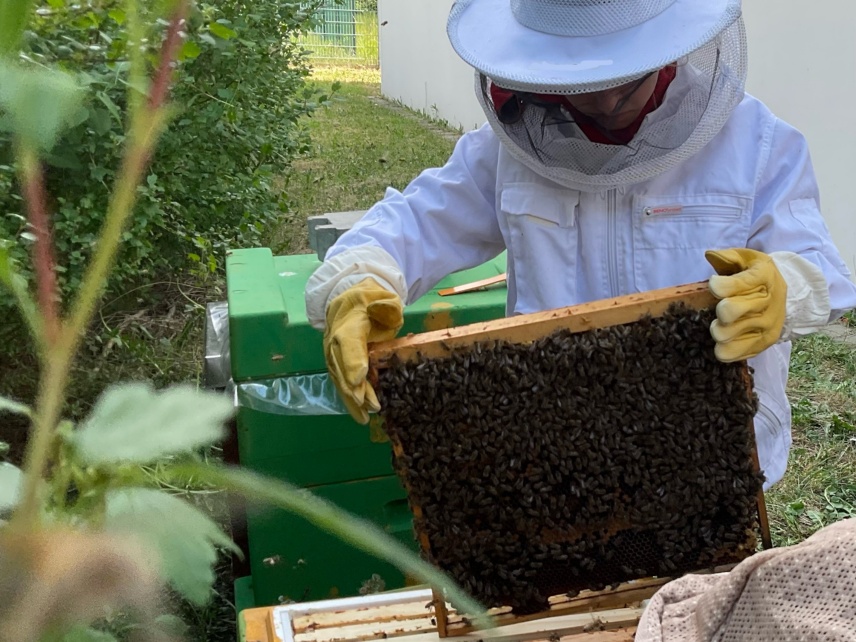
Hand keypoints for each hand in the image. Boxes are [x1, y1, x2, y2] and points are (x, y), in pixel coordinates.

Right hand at [324, 278, 403, 423]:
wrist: (349, 302)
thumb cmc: (371, 302)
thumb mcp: (383, 298)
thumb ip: (387, 306)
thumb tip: (388, 314)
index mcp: (348, 323)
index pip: (348, 343)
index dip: (352, 361)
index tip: (359, 378)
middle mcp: (335, 340)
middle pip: (342, 366)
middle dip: (354, 387)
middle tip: (368, 405)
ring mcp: (332, 354)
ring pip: (340, 378)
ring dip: (352, 398)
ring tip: (365, 416)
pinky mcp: (335, 364)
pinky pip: (340, 383)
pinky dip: (349, 400)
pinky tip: (359, 415)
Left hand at [705, 248, 786, 361]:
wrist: (786, 294)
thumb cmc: (755, 274)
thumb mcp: (746, 258)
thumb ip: (727, 257)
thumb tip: (710, 255)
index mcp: (764, 276)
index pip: (741, 283)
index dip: (722, 286)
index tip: (713, 285)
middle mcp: (769, 301)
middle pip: (731, 312)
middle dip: (719, 311)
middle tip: (718, 310)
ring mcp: (768, 324)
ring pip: (730, 335)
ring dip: (718, 332)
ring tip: (718, 327)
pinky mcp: (765, 341)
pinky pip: (739, 352)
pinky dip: (725, 351)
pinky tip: (721, 346)